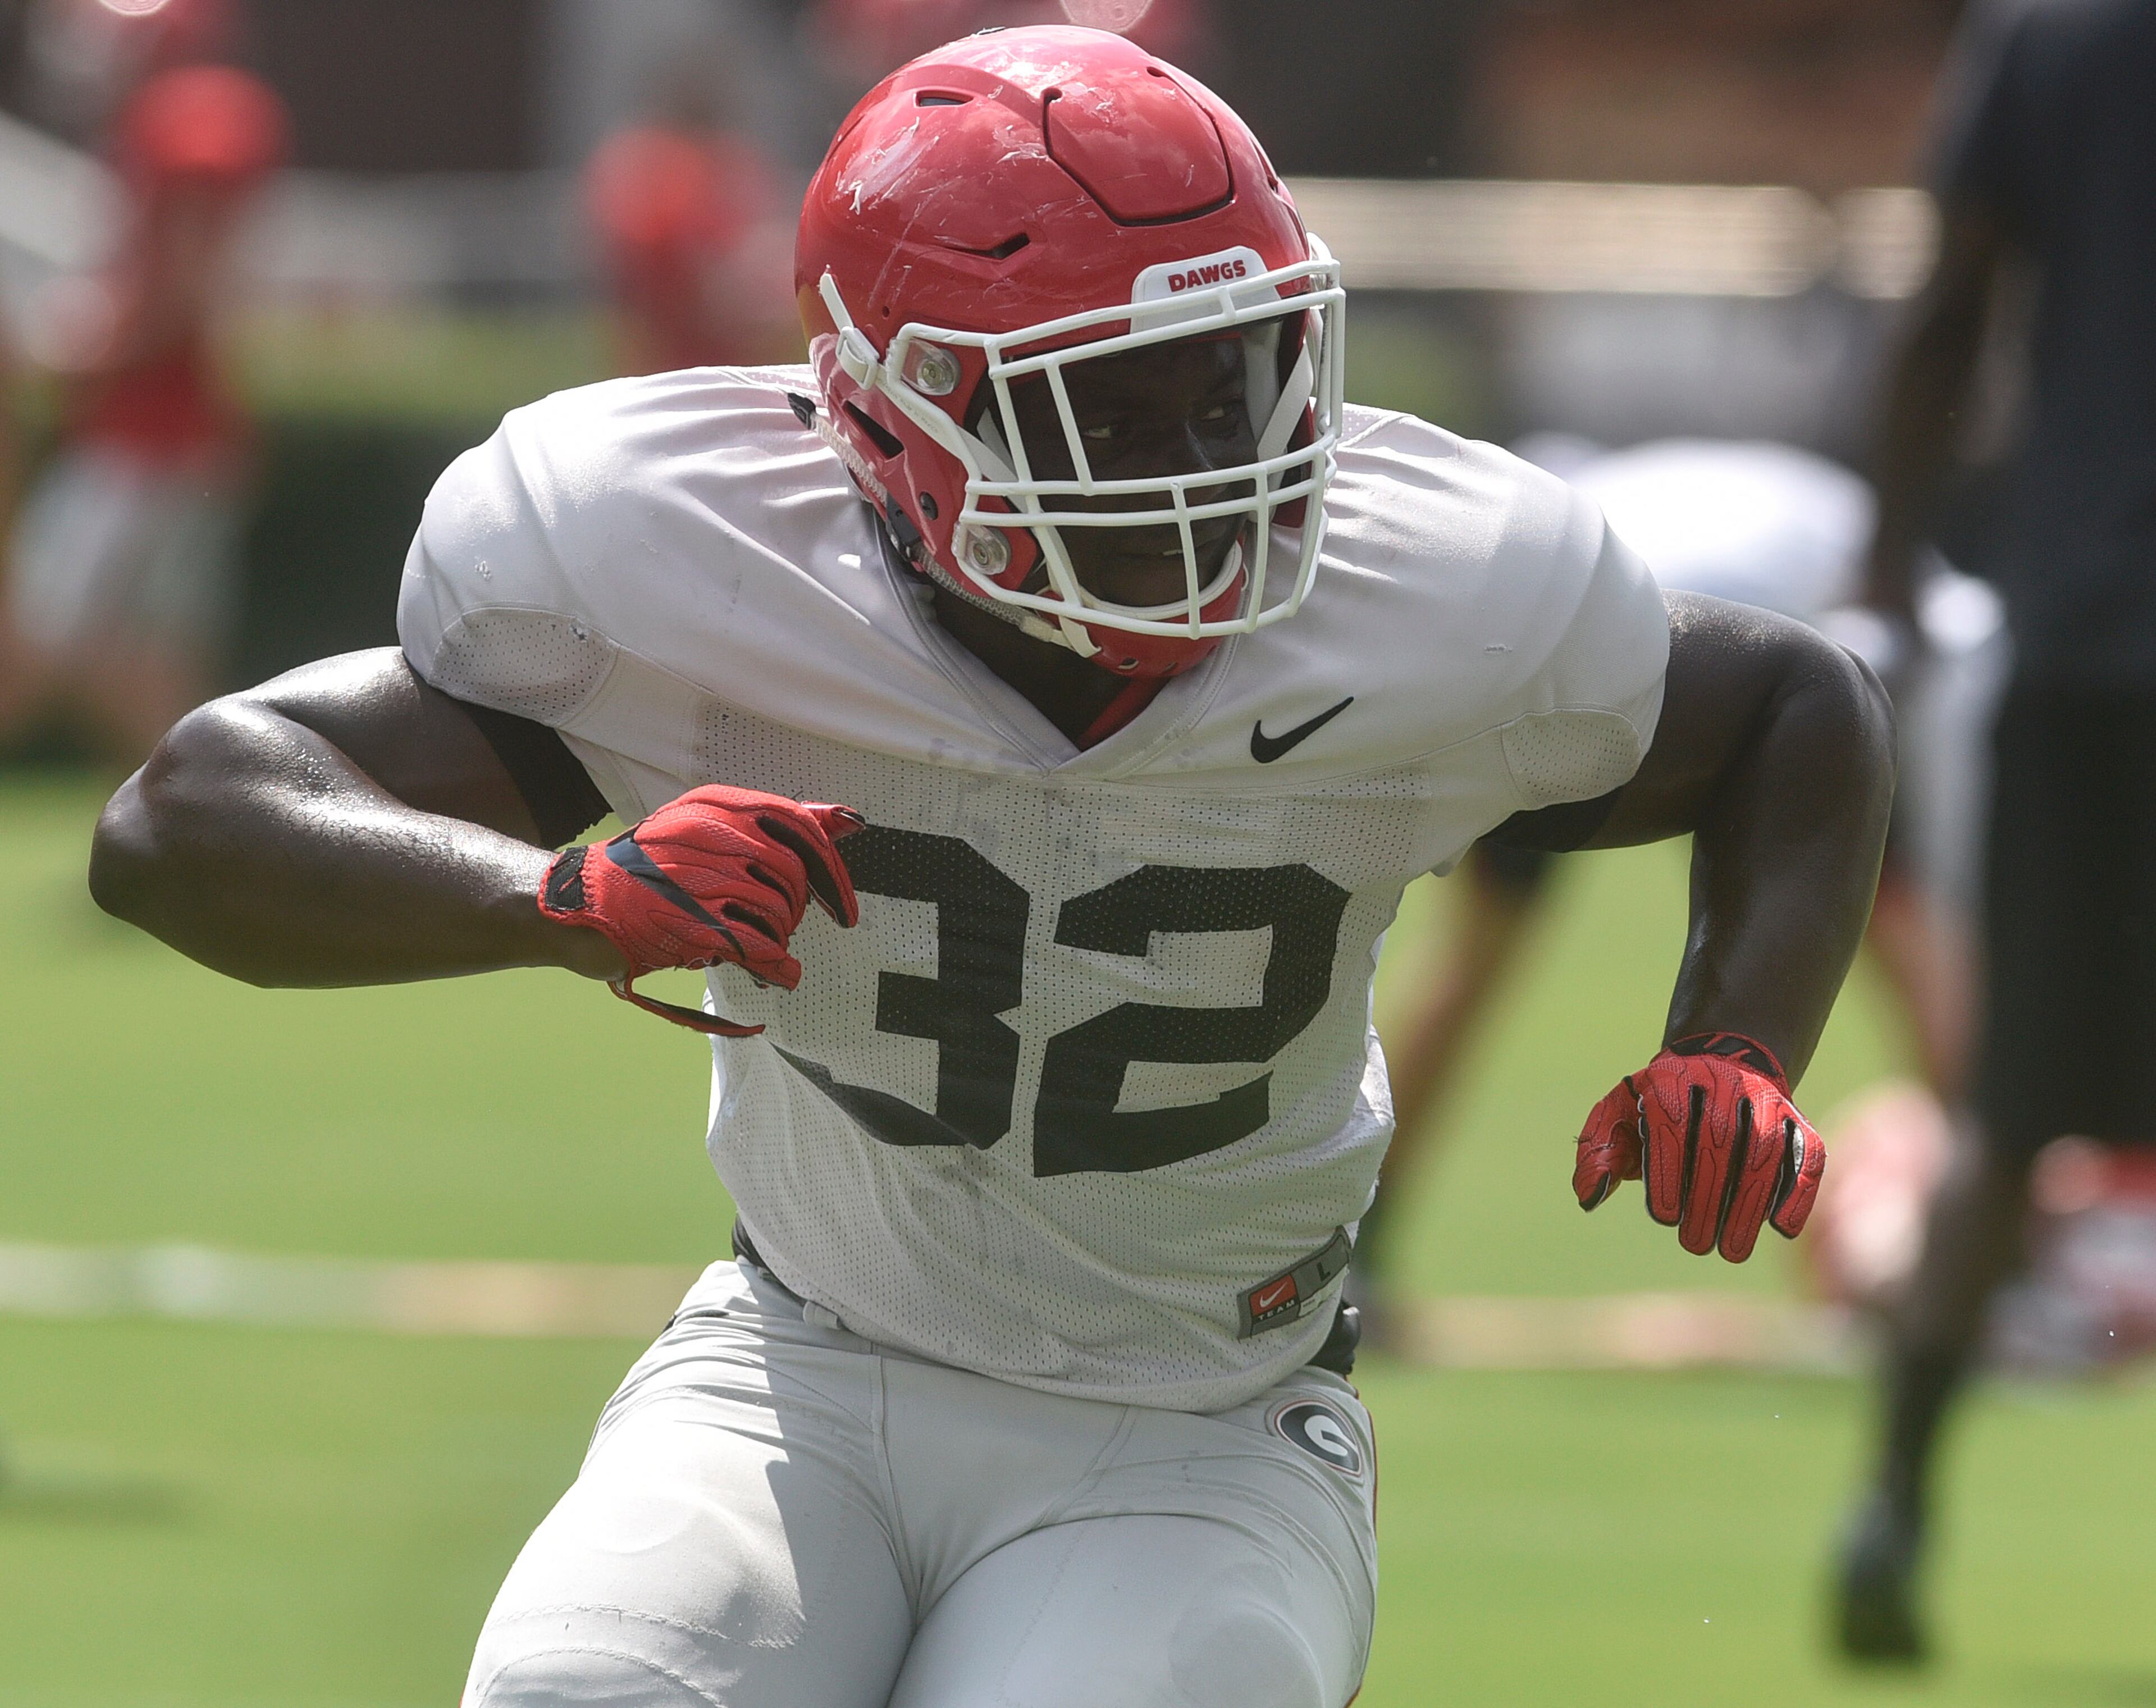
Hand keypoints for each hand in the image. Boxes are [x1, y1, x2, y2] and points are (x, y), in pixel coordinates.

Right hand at [538, 785, 862, 1034]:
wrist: (583, 904)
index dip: (831, 868)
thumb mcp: (712, 830)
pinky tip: (778, 974)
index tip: (844, 905)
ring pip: (778, 912)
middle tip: (782, 925)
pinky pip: (757, 946)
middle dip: (799, 910)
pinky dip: (776, 966)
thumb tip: (851, 821)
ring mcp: (697, 880)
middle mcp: (707, 835)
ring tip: (757, 942)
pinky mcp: (689, 924)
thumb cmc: (653, 869)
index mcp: (716, 806)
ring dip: (779, 937)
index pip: (799, 826)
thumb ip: (781, 827)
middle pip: (793, 875)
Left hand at [1573, 1032, 1824, 1261]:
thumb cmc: (1658, 1103)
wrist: (1717, 1059)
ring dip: (1750, 1205)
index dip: (1669, 1174)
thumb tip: (1589, 1196)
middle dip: (1709, 1199)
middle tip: (1697, 1244)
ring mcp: (1765, 1102)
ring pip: (1764, 1153)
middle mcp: (1723, 1086)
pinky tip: (1781, 1228)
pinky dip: (1798, 1191)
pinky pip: (1807, 1154)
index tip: (1664, 1217)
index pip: (1671, 1128)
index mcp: (1671, 1083)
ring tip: (1733, 1251)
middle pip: (1721, 1144)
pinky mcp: (1796, 1119)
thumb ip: (1598, 1151)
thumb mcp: (1619, 1113)